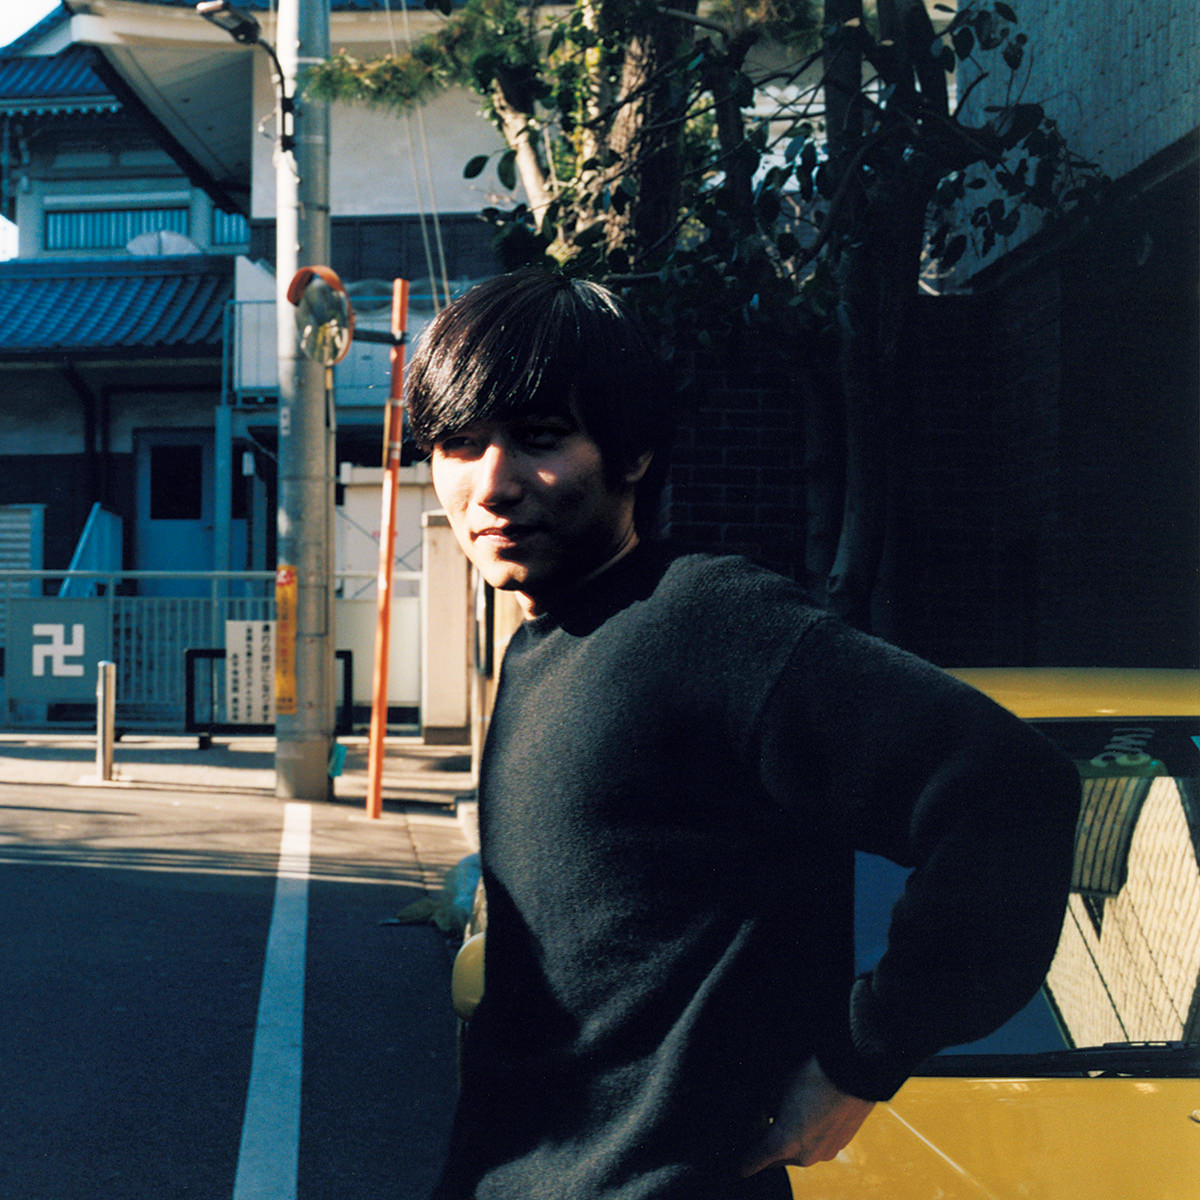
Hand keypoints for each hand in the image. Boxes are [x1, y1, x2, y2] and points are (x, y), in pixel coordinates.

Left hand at [739, 1056, 875, 1175]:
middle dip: (769, 1149)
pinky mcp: (841, 1145)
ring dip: (791, 1142)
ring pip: (799, 1154)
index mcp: (783, 1143)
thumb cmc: (812, 1076)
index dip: (744, 1162)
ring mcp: (825, 1153)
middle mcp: (804, 1156)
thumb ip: (768, 1106)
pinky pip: (818, 1146)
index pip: (754, 1162)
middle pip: (777, 1160)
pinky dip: (811, 1136)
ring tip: (791, 1116)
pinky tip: (811, 1114)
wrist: (854, 1071)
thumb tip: (767, 1111)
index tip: (739, 1166)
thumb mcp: (779, 1087)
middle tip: (763, 1129)